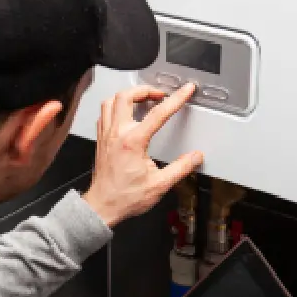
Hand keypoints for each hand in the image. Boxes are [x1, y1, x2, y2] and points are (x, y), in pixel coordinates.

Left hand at [82, 84, 203, 226]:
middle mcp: (117, 134)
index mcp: (133, 142)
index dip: (176, 99)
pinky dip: (114, 107)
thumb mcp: (160, 184)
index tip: (185, 91)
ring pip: (111, 101)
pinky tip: (124, 114)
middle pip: (126, 96)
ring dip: (127, 95)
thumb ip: (180, 168)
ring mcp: (106, 136)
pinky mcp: (100, 141)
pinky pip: (104, 114)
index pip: (158, 113)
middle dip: (145, 90)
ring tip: (141, 99)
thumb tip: (195, 157)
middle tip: (159, 94)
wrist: (103, 206)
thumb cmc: (125, 197)